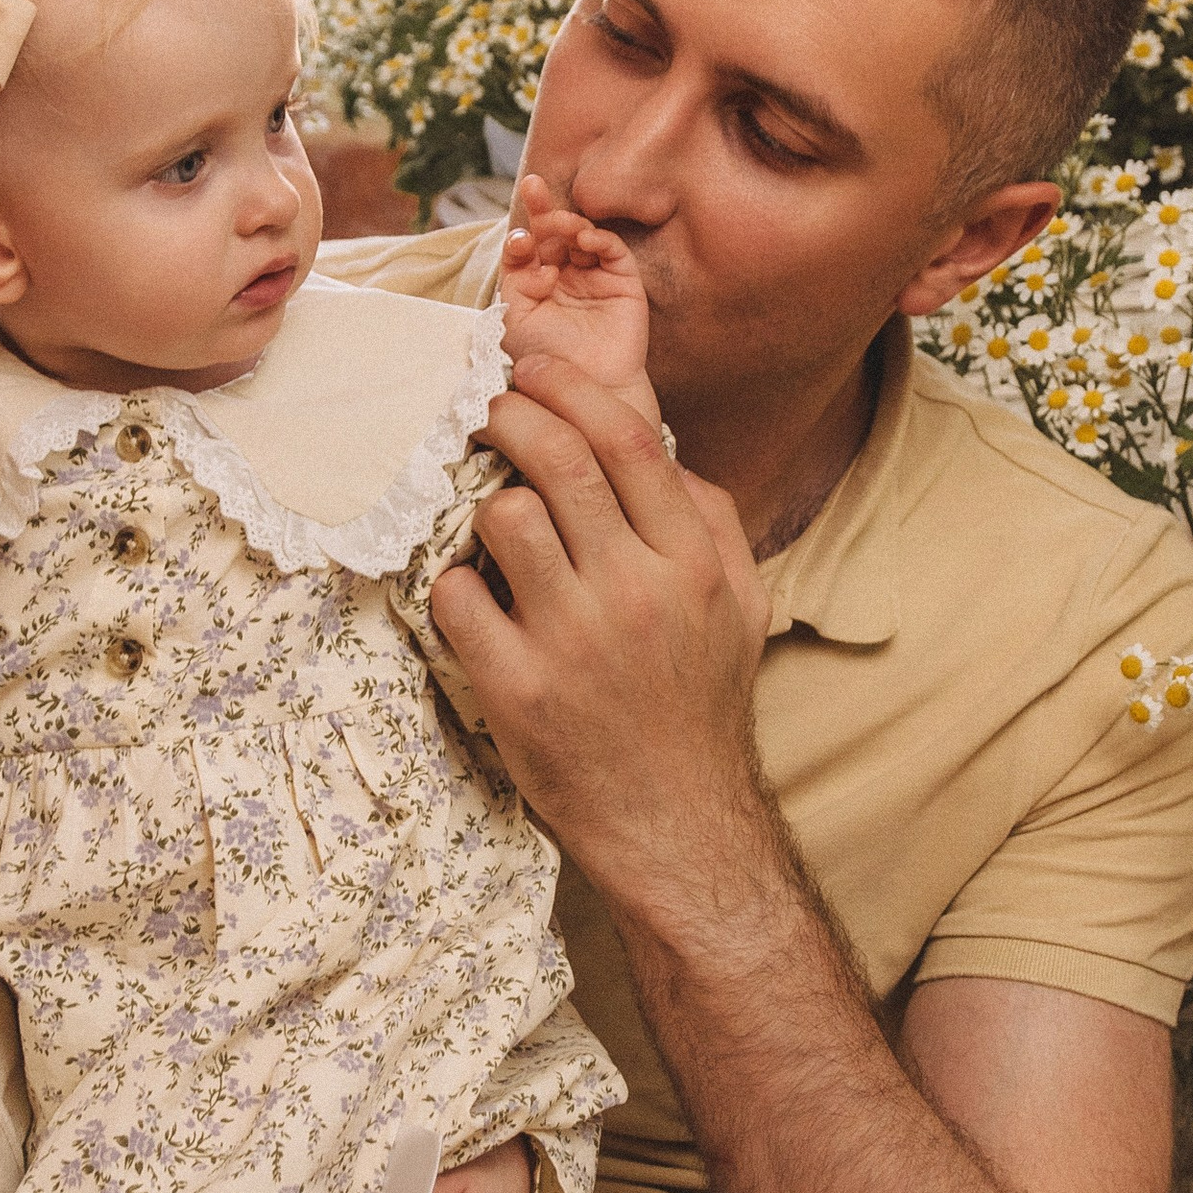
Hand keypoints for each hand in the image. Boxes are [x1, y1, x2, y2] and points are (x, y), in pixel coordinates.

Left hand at [429, 367, 770, 902]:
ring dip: (482, 505)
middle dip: (508, 415)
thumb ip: (708, 520)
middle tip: (484, 411)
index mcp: (689, 561)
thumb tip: (655, 449)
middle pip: (557, 459)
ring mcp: (571, 640)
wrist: (676, 821)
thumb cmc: (700, 706)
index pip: (627, 439)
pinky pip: (457, 598)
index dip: (570, 388)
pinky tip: (471, 597)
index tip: (534, 372)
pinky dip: (453, 585)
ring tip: (486, 522)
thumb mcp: (739, 605)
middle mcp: (634, 591)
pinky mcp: (516, 689)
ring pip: (503, 519)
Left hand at [498, 175, 654, 415]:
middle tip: (533, 186)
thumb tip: (526, 248)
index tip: (517, 242)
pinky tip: (585, 239)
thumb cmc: (545, 360)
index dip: (521, 236)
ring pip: (582, 235)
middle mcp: (565, 275)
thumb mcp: (514, 318)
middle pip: (553, 233)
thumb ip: (514, 279)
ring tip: (558, 225)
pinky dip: (599, 239)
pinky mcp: (623, 281)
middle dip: (542, 209)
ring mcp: (595, 276)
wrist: (582, 390)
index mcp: (536, 282)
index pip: (527, 247)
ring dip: (568, 223)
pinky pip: (613, 250)